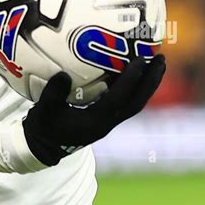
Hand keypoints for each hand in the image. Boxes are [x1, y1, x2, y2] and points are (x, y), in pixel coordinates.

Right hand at [22, 54, 165, 165]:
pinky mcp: (107, 119)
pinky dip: (137, 88)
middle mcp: (107, 123)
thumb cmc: (43, 127)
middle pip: (136, 103)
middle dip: (151, 81)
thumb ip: (53, 94)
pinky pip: (128, 102)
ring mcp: (108, 122)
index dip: (130, 80)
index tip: (141, 59)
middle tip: (161, 58)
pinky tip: (139, 73)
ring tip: (158, 63)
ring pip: (135, 104)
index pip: (118, 99)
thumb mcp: (43, 110)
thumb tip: (63, 74)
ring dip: (148, 84)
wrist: (43, 146)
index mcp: (94, 122)